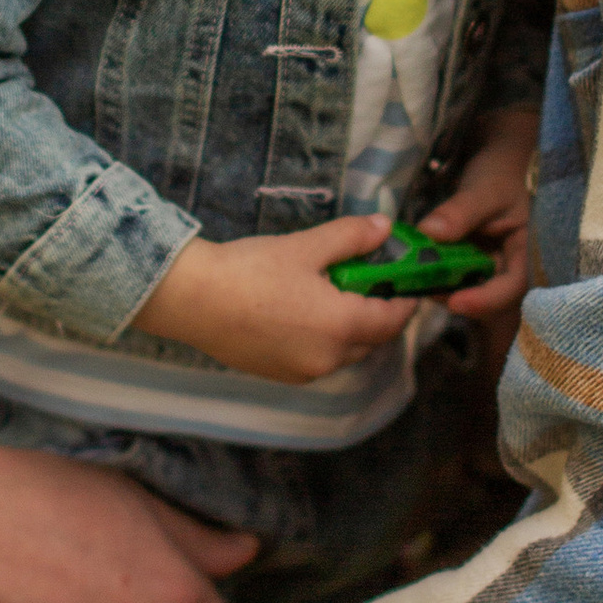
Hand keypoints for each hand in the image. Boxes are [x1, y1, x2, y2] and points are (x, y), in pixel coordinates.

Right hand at [135, 216, 412, 384]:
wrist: (192, 299)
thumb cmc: (250, 270)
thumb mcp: (306, 247)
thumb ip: (351, 238)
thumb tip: (384, 227)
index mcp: (342, 327)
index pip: (393, 319)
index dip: (406, 300)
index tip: (409, 282)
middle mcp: (328, 359)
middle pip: (372, 339)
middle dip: (378, 313)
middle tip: (370, 281)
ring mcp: (303, 372)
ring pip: (345, 352)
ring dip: (350, 328)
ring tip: (334, 294)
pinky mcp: (280, 374)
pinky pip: (318, 360)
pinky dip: (324, 340)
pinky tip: (304, 313)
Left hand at [419, 107, 537, 322]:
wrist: (491, 164)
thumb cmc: (497, 175)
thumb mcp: (482, 190)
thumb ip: (460, 212)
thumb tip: (429, 233)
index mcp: (526, 253)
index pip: (514, 286)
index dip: (487, 301)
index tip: (456, 302)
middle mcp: (509, 266)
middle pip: (492, 300)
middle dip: (460, 301)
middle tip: (428, 292)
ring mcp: (488, 267)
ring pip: (470, 293)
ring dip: (445, 291)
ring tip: (418, 282)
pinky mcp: (469, 264)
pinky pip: (454, 279)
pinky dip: (437, 278)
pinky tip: (418, 271)